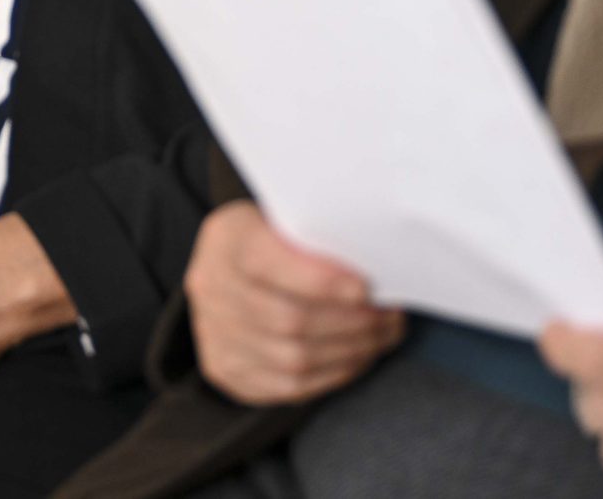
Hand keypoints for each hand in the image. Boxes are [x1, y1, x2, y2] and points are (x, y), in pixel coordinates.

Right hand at [187, 201, 405, 405]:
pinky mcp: (225, 369)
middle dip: (351, 322)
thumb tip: (376, 264)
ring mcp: (213, 333)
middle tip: (391, 315)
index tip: (365, 288)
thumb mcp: (285, 217)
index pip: (267, 262)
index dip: (319, 280)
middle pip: (288, 319)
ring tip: (382, 335)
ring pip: (293, 358)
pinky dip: (333, 374)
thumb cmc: (273, 237)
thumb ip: (318, 237)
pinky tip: (358, 356)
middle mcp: (211, 287)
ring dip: (350, 350)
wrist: (229, 268)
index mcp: (226, 239)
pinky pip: (288, 386)